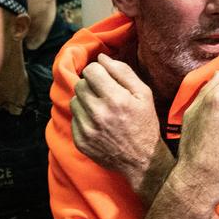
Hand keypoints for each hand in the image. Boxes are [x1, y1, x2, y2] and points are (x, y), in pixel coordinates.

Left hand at [71, 53, 168, 197]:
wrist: (142, 160)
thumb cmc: (145, 124)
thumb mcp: (143, 94)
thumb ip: (122, 72)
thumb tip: (101, 58)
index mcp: (115, 99)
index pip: (91, 71)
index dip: (98, 72)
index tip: (105, 79)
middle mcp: (98, 114)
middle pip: (80, 84)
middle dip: (91, 85)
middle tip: (104, 94)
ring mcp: (87, 129)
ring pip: (74, 100)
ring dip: (85, 101)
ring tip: (101, 109)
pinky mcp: (80, 141)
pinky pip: (73, 118)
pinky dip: (83, 117)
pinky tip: (98, 123)